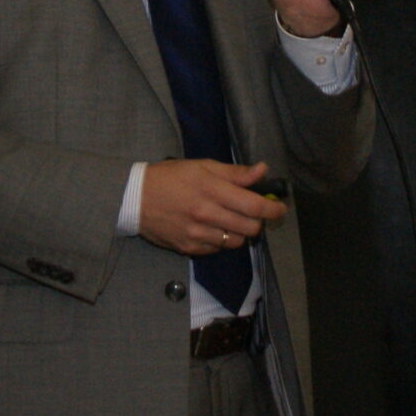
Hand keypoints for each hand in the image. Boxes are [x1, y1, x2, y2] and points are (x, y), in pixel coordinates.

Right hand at [139, 159, 286, 256]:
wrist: (135, 198)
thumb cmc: (170, 177)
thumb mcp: (202, 166)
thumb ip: (234, 172)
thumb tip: (262, 171)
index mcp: (211, 190)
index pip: (253, 205)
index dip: (273, 209)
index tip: (280, 208)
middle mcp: (206, 214)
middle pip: (249, 227)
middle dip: (258, 221)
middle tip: (253, 212)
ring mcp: (197, 234)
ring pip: (236, 241)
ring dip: (240, 232)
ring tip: (232, 220)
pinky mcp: (189, 248)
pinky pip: (217, 249)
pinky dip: (222, 240)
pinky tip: (214, 228)